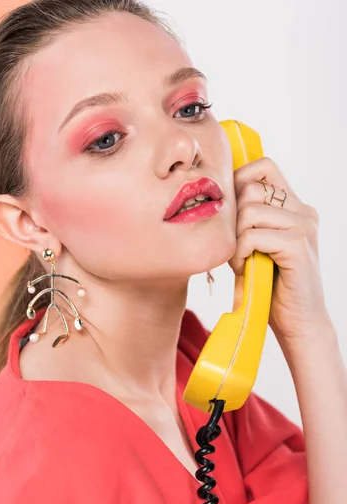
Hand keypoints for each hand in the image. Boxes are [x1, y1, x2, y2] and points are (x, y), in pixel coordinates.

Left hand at [228, 156, 329, 341]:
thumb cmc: (271, 286)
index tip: (229, 214)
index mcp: (295, 207)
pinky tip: (245, 269)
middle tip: (234, 246)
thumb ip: (244, 222)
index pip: (263, 167)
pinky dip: (240, 254)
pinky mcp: (298, 245)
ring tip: (240, 262)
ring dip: (236, 240)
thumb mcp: (253, 247)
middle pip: (251, 187)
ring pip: (250, 211)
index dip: (239, 181)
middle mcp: (303, 211)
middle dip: (233, 218)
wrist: (298, 323)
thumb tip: (214, 199)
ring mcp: (303, 226)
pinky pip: (253, 235)